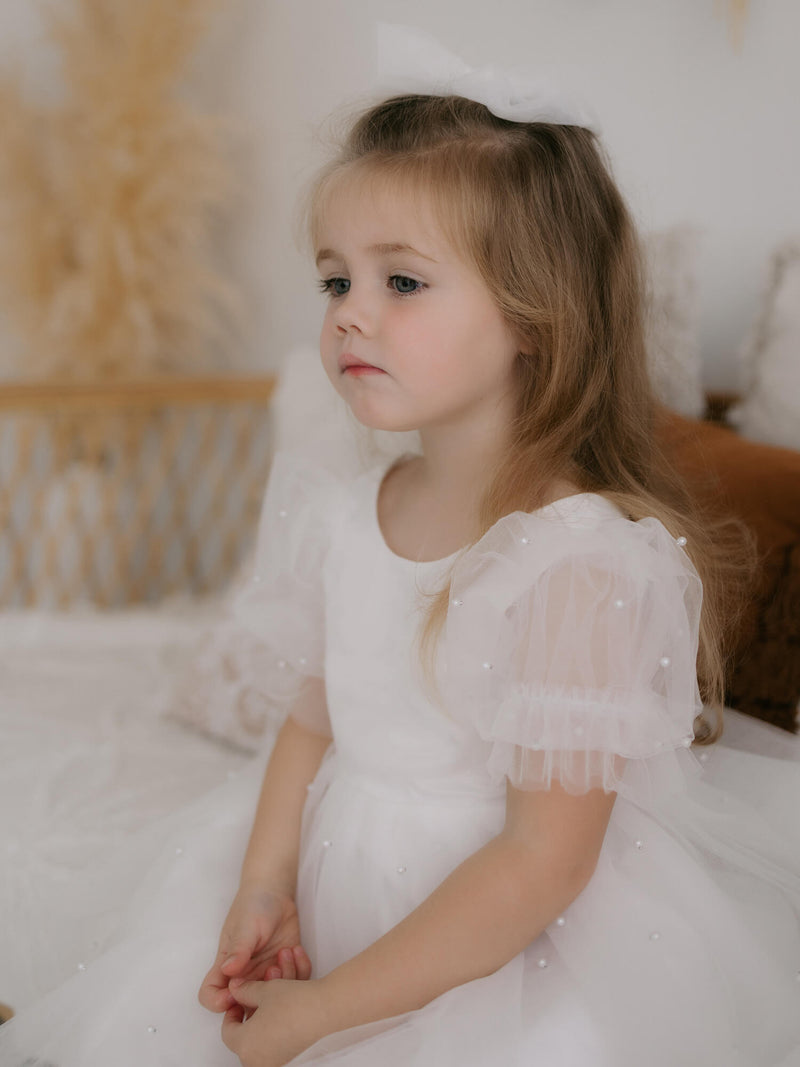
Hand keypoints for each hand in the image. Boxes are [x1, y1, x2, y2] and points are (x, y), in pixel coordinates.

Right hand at [199, 884, 311, 1013]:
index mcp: (227, 967)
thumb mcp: (245, 926)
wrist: (275, 893)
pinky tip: (296, 949)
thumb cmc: (253, 906)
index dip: (218, 1002)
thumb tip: (227, 971)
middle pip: (244, 1005)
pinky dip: (300, 971)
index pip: (211, 995)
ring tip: (284, 954)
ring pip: (273, 999)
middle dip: (260, 998)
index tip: (235, 993)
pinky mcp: (287, 967)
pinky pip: (296, 982)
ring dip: (283, 980)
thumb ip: (238, 949)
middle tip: (272, 971)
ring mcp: (267, 973)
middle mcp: (246, 975)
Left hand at [221, 977, 327, 1066]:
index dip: (233, 1010)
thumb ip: (244, 990)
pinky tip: (288, 1003)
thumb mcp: (264, 990)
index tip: (239, 999)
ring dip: (270, 1010)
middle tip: (260, 992)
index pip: (228, 1030)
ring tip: (279, 988)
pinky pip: (280, 1040)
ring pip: (265, 1034)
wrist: (328, 1010)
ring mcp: (277, 1061)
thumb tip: (235, 988)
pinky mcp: (293, 1058)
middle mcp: (258, 1060)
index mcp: (244, 1046)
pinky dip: (281, 1022)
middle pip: (248, 1033)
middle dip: (254, 1008)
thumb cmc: (294, 1004)